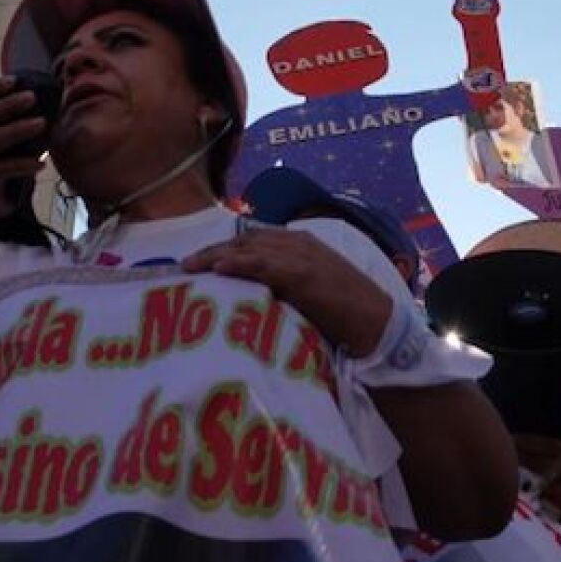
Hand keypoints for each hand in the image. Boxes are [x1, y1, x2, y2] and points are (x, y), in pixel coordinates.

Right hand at [0, 76, 46, 219]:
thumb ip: (28, 121)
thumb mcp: (17, 140)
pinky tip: (42, 163)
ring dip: (18, 130)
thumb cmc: (11, 161)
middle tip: (32, 96)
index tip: (15, 79)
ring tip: (42, 124)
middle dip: (9, 104)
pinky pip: (2, 169)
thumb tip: (58, 98)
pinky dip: (23, 164)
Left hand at [183, 228, 392, 356]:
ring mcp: (301, 255)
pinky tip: (219, 269)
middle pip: (245, 240)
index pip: (253, 239)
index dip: (225, 248)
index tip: (200, 261)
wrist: (375, 322)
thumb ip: (283, 285)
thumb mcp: (309, 290)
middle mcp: (298, 242)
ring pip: (249, 249)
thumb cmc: (345, 312)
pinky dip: (239, 264)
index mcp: (300, 243)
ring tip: (190, 267)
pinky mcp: (303, 273)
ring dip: (216, 256)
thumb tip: (251, 297)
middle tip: (185, 266)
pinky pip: (263, 265)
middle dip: (213, 251)